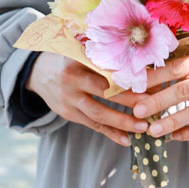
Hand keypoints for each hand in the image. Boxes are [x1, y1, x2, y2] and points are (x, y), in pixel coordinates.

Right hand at [25, 52, 150, 146]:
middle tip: (150, 106)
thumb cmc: (68, 56)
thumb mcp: (80, 47)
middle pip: (103, 92)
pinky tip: (126, 140)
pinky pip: (92, 125)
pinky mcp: (69, 114)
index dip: (126, 76)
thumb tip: (137, 56)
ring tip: (143, 127)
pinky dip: (110, 133)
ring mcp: (69, 100)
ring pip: (98, 114)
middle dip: (128, 101)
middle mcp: (72, 81)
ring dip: (122, 122)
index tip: (148, 81)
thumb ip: (102, 51)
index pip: (105, 69)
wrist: (38, 72)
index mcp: (78, 60)